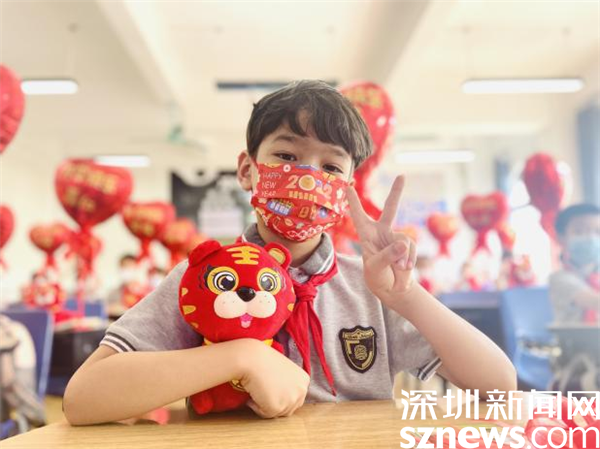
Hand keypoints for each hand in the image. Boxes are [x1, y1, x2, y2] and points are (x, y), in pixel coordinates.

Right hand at [238, 339, 308, 418]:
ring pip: (277, 413)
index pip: (295, 398)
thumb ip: (288, 384)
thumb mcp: (284, 370)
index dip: (281, 394)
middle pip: (289, 408)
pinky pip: (265, 414)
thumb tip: (283, 394)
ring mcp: (290, 400)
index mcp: (304, 380)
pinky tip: (255, 392)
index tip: (272, 386)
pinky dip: (257, 406)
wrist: (251, 359)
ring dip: (266, 405)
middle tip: (264, 389)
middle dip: (275, 402)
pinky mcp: (277, 408)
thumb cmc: (264, 360)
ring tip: (260, 389)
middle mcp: (301, 391)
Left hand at [346, 175, 416, 308]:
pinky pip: (411, 248)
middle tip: (402, 176)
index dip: (353, 201)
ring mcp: (396, 237)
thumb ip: (388, 255)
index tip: (347, 185)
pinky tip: (404, 268)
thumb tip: (404, 242)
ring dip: (403, 256)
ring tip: (398, 268)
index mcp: (366, 235)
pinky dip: (409, 259)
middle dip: (396, 192)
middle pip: (390, 208)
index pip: (358, 215)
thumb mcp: (376, 268)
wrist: (392, 288)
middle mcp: (382, 232)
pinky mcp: (407, 245)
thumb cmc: (376, 276)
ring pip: (405, 239)